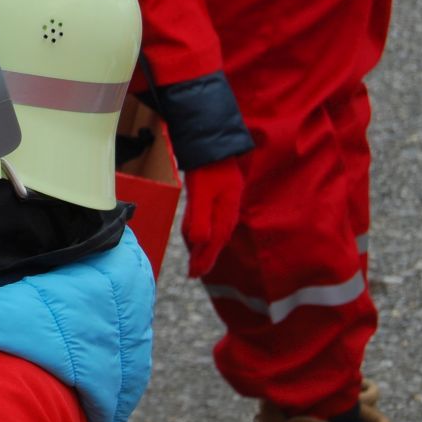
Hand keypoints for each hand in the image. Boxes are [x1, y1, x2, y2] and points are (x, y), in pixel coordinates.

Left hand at [181, 157, 243, 277]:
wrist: (215, 147)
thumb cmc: (208, 169)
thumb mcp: (201, 192)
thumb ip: (200, 217)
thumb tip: (198, 243)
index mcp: (226, 214)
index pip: (215, 243)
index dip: (205, 259)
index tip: (194, 274)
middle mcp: (228, 213)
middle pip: (217, 241)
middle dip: (206, 258)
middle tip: (194, 273)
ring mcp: (225, 206)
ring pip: (215, 233)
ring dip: (205, 247)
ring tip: (196, 261)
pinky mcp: (220, 200)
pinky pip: (213, 222)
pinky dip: (205, 233)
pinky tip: (198, 237)